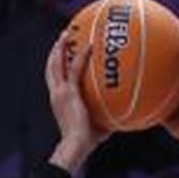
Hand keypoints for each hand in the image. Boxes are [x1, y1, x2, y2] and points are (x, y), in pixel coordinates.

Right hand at [44, 32, 104, 169]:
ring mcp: (60, 92)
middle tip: (64, 36)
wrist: (76, 145)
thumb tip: (128, 112)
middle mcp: (56, 94)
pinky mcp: (69, 93)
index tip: (64, 53)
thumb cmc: (87, 141)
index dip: (57, 64)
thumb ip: (109, 115)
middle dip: (56, 50)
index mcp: (59, 100)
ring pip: (56, 63)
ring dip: (61, 47)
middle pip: (51, 66)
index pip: (55, 78)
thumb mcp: (99, 124)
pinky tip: (90, 45)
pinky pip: (75, 69)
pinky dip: (82, 56)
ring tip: (68, 32)